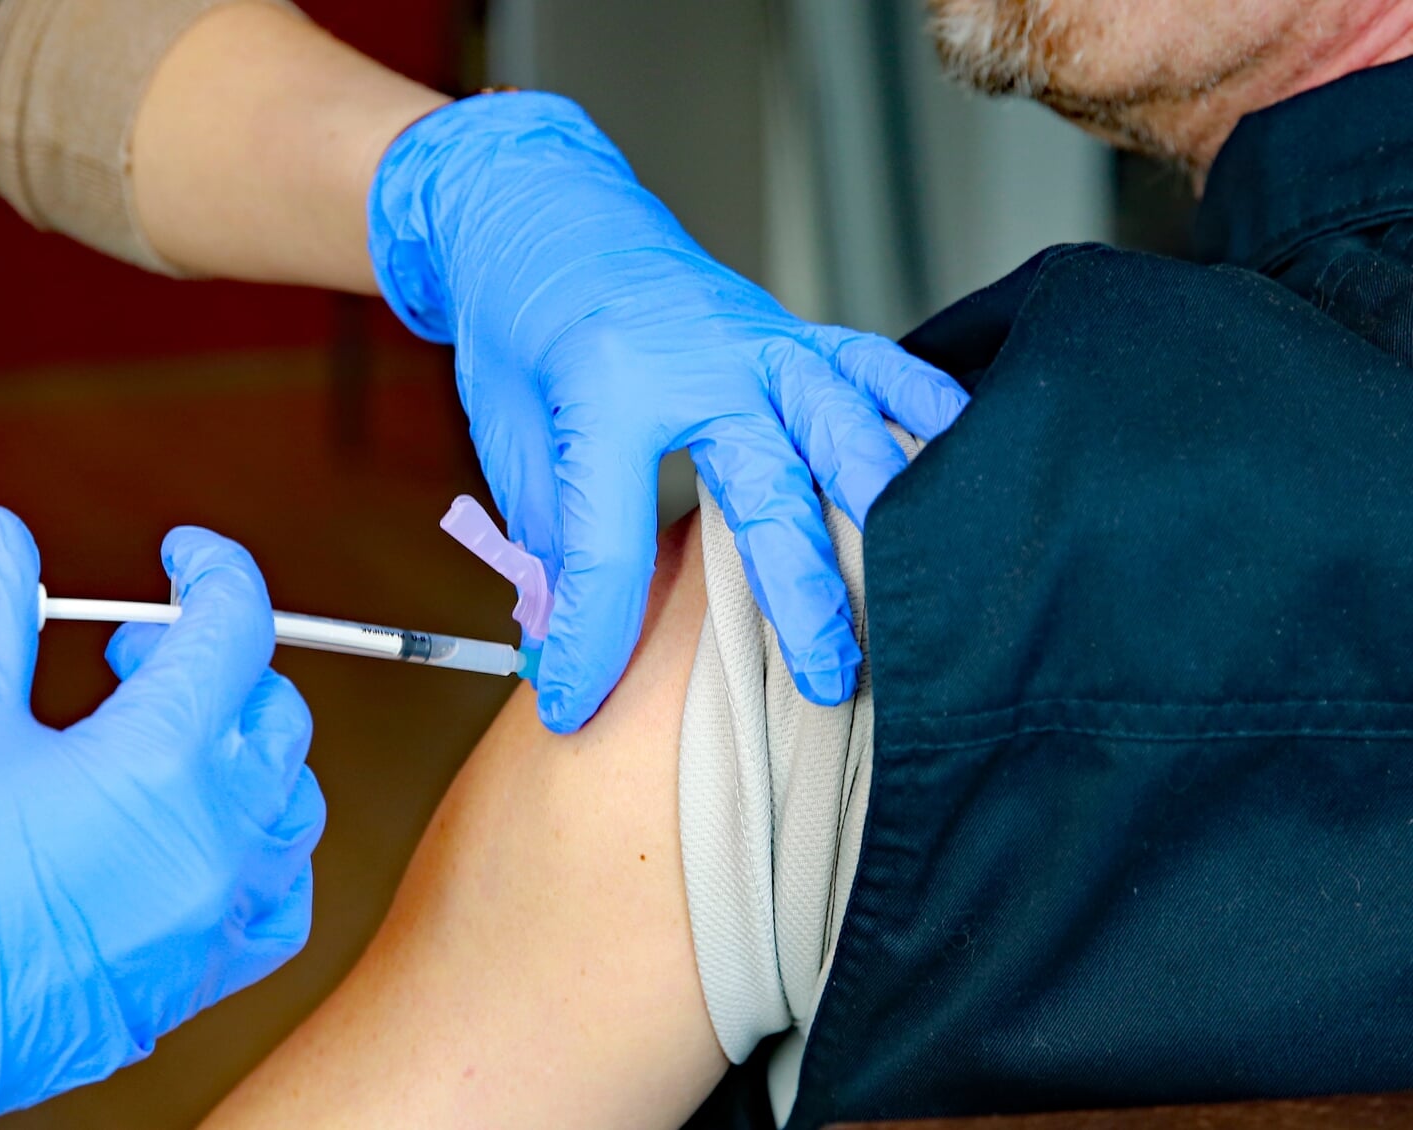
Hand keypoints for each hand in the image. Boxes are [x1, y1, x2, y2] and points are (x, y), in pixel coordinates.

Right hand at [0, 506, 323, 1129]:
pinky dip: (258, 853)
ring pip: (289, 806)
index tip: (184, 556)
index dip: (215, 572)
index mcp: (157, 764)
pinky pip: (277, 903)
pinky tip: (199, 830)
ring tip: (161, 741)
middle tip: (132, 657)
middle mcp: (209, 842)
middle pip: (271, 712)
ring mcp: (211, 919)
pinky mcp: (195, 979)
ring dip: (242, 754)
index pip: (236, 630)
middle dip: (212, 663)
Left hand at [368, 92, 967, 730]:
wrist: (542, 206)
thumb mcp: (506, 431)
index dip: (592, 638)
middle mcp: (702, 361)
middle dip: (800, 598)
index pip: (606, 547)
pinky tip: (963, 465)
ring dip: (884, 520)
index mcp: (607, 390)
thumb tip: (565, 639)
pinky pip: (880, 369)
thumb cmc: (518, 320)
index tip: (575, 704)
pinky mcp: (794, 330)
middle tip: (824, 679)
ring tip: (916, 597)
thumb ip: (547, 536)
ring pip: (848, 431)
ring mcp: (761, 340)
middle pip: (769, 495)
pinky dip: (926, 415)